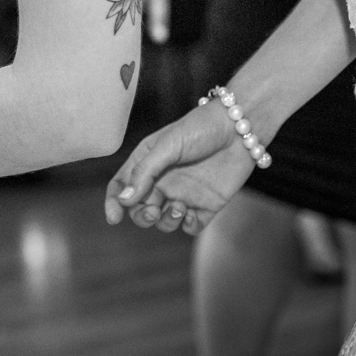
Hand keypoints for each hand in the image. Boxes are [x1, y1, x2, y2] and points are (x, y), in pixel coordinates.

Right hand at [103, 102, 256, 234]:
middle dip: (142, 216)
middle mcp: (163, 182)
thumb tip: (124, 199)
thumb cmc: (200, 129)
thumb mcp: (167, 146)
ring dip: (166, 221)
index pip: (122, 187)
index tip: (114, 218)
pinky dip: (189, 226)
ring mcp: (185, 194)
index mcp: (148, 163)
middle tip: (153, 210)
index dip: (114, 203)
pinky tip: (192, 214)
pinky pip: (192, 226)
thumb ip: (144, 172)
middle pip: (141, 209)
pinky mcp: (207, 205)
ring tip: (179, 207)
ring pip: (165, 222)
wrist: (240, 129)